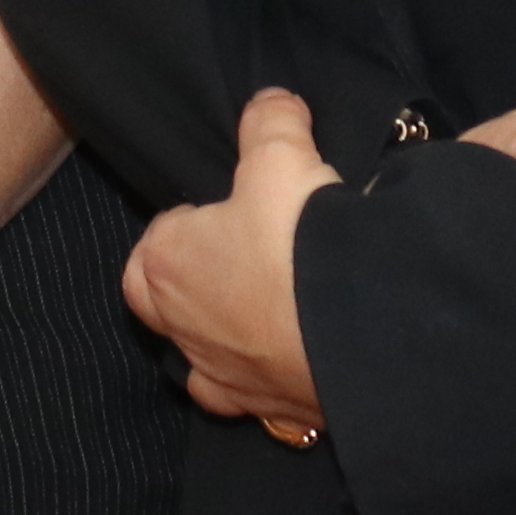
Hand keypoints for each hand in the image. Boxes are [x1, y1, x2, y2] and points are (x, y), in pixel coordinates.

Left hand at [123, 87, 332, 430]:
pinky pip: (245, 396)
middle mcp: (180, 328)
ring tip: (262, 309)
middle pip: (159, 302)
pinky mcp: (262, 411)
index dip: (190, 221)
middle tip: (237, 256)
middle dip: (186, 281)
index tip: (229, 210)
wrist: (358, 336)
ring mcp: (220, 376)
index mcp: (166, 264)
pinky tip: (285, 359)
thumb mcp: (282, 159)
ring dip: (218, 333)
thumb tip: (269, 103)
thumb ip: (269, 123)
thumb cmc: (299, 244)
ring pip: (197, 355)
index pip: (157, 237)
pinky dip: (257, 377)